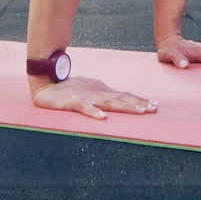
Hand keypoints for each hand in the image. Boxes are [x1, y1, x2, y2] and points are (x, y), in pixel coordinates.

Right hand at [31, 76, 157, 120]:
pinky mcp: (73, 102)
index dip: (138, 100)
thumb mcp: (91, 90)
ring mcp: (86, 97)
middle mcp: (97, 93)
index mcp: (101, 91)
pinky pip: (85, 108)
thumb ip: (104, 94)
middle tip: (153, 108)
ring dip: (125, 106)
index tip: (154, 105)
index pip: (123, 96)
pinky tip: (103, 117)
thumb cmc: (69, 88)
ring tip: (139, 111)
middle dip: (138, 104)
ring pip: (109, 102)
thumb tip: (119, 99)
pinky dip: (94, 112)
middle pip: (121, 99)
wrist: (46, 82)